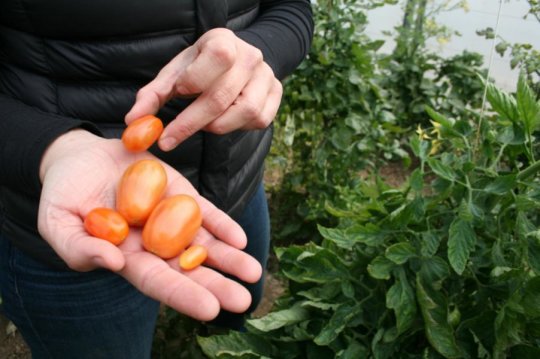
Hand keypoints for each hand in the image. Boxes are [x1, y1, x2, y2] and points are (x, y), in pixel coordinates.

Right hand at [38, 130, 261, 320]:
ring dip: (229, 258)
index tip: (209, 310)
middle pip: (189, 269)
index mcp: (127, 258)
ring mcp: (170, 218)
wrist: (79, 158)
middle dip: (217, 285)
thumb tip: (113, 262)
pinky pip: (204, 211)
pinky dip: (222, 224)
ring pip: (204, 243)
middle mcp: (155, 243)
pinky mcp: (180, 194)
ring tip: (254, 273)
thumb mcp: (58, 223)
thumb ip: (80, 247)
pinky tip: (239, 238)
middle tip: (243, 301)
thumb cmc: (63, 195)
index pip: (157, 282)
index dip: (182, 295)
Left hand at [125, 28, 282, 150]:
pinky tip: (225, 120)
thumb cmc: (199, 69)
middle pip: (223, 96)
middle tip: (168, 140)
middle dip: (191, 123)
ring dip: (217, 126)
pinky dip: (238, 127)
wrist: (235, 63)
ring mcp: (267, 76)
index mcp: (224, 40)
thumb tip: (133, 122)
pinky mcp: (277, 94)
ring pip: (245, 111)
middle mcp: (251, 56)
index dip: (195, 81)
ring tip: (203, 124)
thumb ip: (153, 96)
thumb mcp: (175, 74)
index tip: (177, 94)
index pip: (217, 58)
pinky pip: (260, 120)